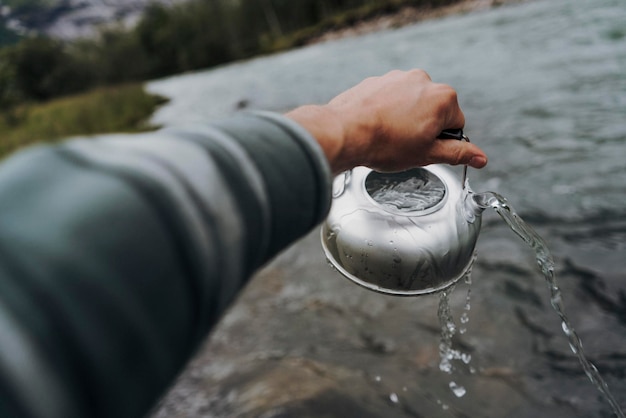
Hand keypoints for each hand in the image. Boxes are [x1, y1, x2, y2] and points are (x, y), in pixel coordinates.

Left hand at [286, 69, 487, 173]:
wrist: (345, 132)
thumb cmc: (385, 144)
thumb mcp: (427, 154)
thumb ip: (457, 153)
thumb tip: (481, 157)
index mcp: (443, 97)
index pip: (456, 123)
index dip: (442, 141)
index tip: (425, 148)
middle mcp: (423, 80)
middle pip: (434, 110)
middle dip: (424, 127)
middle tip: (405, 145)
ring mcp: (398, 77)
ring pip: (410, 103)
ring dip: (405, 118)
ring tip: (388, 136)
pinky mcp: (377, 80)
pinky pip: (389, 98)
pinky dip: (386, 111)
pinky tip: (375, 126)